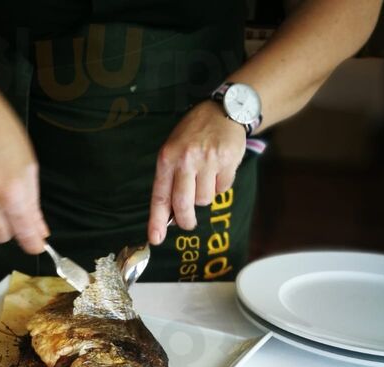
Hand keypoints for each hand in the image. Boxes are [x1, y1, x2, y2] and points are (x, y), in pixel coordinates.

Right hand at [0, 80, 48, 253]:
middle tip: (9, 208)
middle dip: (9, 227)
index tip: (35, 244)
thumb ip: (32, 204)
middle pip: (0, 237)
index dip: (32, 242)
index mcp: (10, 192)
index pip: (24, 234)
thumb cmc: (0, 131)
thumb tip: (39, 232)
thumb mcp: (27, 165)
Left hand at [148, 101, 246, 244]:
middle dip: (186, 221)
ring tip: (206, 177)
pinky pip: (223, 189)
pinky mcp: (228, 161)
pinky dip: (220, 186)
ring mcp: (208, 160)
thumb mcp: (174, 149)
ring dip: (205, 196)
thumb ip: (170, 179)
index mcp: (167, 158)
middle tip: (188, 224)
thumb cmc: (194, 135)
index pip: (160, 195)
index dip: (157, 220)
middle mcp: (186, 159)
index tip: (155, 239)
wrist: (223, 110)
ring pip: (205, 200)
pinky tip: (219, 170)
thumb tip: (170, 215)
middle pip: (184, 205)